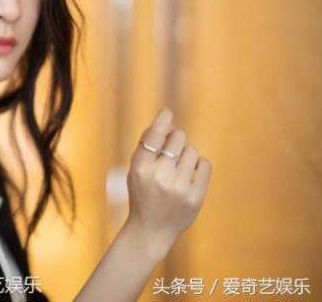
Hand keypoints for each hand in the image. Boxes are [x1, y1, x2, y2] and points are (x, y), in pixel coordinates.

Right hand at [124, 107, 212, 257]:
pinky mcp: (195, 197)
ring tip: (177, 171)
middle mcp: (159, 176)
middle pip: (178, 138)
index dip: (161, 122)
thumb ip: (148, 144)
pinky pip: (205, 164)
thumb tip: (168, 119)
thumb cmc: (143, 193)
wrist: (151, 229)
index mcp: (140, 168)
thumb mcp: (135, 170)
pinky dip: (198, 167)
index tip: (167, 112)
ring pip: (192, 150)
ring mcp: (179, 187)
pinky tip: (189, 177)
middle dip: (175, 141)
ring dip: (186, 156)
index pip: (153, 137)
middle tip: (170, 155)